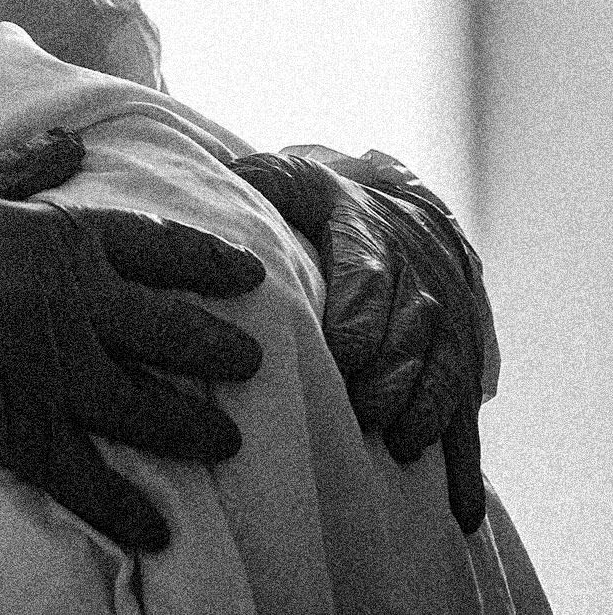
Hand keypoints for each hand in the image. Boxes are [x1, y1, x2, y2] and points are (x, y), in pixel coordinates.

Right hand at [0, 129, 266, 552]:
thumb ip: (23, 166)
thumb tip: (76, 140)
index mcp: (59, 239)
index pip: (158, 247)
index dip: (210, 262)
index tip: (249, 275)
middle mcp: (71, 308)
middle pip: (173, 333)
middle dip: (222, 351)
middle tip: (251, 364)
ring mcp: (51, 375)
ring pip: (148, 409)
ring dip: (194, 427)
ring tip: (225, 439)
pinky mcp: (20, 431)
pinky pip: (88, 478)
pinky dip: (126, 508)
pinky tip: (157, 529)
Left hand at [228, 147, 492, 531]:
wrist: (405, 215)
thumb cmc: (328, 205)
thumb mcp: (297, 179)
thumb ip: (266, 181)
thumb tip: (226, 179)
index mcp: (372, 240)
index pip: (369, 277)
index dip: (361, 315)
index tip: (343, 353)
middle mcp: (417, 285)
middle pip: (409, 332)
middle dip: (390, 372)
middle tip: (363, 410)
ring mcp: (445, 330)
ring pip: (443, 372)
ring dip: (425, 410)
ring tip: (398, 445)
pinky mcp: (459, 369)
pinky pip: (466, 418)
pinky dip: (463, 466)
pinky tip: (457, 511)